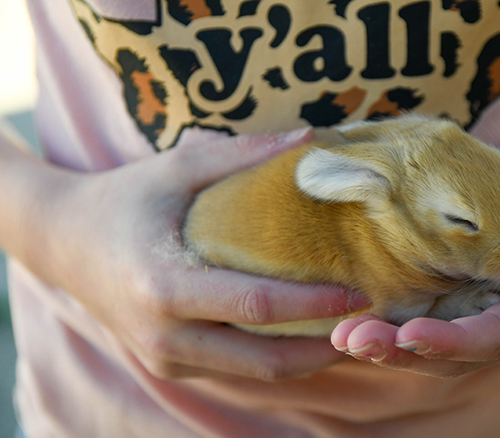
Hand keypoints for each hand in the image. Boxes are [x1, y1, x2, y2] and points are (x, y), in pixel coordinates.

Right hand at [25, 129, 367, 381]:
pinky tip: (308, 334)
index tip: (361, 291)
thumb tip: (314, 139)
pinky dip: (276, 357)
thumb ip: (244, 153)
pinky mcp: (169, 366)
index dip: (314, 302)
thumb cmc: (123, 199)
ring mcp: (165, 359)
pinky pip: (236, 369)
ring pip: (254, 373)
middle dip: (325, 348)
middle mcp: (164, 336)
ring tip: (352, 332)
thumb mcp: (178, 166)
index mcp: (165, 286)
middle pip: (264, 359)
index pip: (256, 304)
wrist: (63, 243)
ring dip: (307, 359)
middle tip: (371, 323)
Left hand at [330, 141, 499, 377]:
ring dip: (383, 346)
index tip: (412, 333)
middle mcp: (499, 320)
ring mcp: (466, 312)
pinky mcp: (439, 298)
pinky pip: (408, 323)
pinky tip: (344, 319)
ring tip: (342, 336)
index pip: (499, 337)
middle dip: (404, 353)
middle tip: (355, 340)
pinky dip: (379, 324)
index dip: (458, 342)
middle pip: (454, 355)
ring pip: (425, 346)